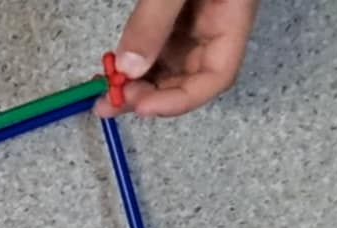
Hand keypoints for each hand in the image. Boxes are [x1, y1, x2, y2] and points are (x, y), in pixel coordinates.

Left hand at [99, 0, 261, 117]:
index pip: (217, 76)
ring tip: (103, 93)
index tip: (142, 107)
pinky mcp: (177, 11)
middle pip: (189, 76)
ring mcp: (197, 18)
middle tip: (112, 102)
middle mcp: (217, 24)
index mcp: (233, 16)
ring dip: (137, 83)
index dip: (180, 100)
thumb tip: (129, 67)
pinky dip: (134, 61)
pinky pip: (157, 44)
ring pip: (169, 64)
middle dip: (149, 95)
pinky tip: (112, 70)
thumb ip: (154, 21)